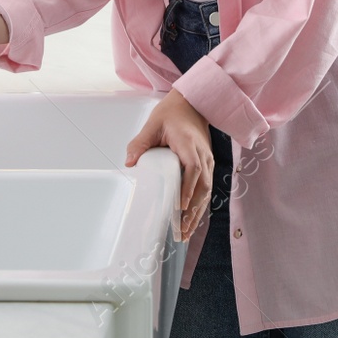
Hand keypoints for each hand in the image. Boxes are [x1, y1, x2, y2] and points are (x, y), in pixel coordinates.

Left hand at [125, 90, 215, 240]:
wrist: (193, 104)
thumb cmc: (172, 113)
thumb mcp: (153, 124)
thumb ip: (140, 142)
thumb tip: (129, 162)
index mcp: (189, 144)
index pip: (193, 168)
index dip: (189, 188)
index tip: (181, 205)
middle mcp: (203, 155)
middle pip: (203, 186)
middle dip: (193, 210)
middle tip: (180, 230)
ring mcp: (208, 161)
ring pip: (207, 191)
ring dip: (197, 214)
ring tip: (185, 233)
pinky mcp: (208, 166)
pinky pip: (206, 189)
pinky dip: (200, 207)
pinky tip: (191, 221)